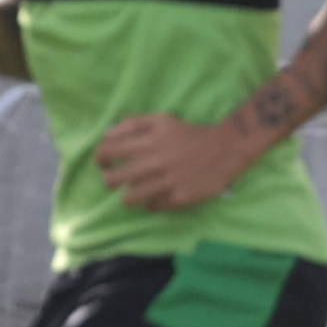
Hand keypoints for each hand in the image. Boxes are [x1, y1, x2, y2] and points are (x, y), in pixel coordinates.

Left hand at [95, 114, 257, 210]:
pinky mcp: (180, 198)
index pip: (107, 152)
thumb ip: (133, 124)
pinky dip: (150, 203)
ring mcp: (167, 182)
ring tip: (134, 192)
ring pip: (130, 198)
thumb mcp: (162, 120)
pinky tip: (156, 196)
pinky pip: (152, 206)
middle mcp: (154, 162)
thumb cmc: (189, 133)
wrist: (225, 148)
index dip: (100, 159)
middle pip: (113, 180)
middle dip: (109, 180)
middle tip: (116, 180)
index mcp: (148, 142)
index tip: (105, 163)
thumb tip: (107, 134)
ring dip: (129, 196)